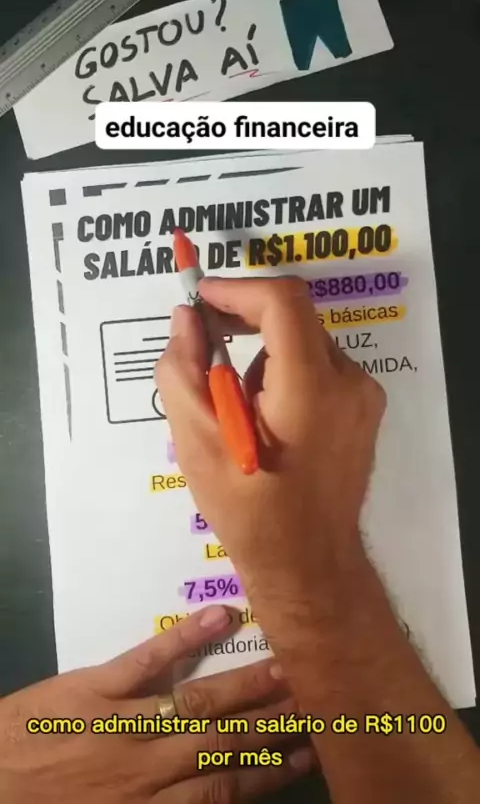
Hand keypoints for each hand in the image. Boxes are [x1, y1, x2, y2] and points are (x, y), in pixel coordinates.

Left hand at [0, 606, 312, 802]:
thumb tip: (212, 794)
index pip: (224, 789)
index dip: (269, 772)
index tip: (307, 754)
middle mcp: (148, 766)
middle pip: (224, 741)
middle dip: (274, 723)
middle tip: (320, 701)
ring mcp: (124, 721)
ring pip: (198, 702)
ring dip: (247, 686)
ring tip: (290, 668)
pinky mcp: (95, 686)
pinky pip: (148, 660)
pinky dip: (186, 638)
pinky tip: (223, 617)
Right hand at [156, 278, 385, 606]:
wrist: (307, 564)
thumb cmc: (249, 510)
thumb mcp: (197, 444)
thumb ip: (184, 372)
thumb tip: (186, 321)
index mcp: (310, 389)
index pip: (282, 302)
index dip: (237, 290)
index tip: (200, 298)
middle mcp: (349, 382)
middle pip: (293, 319)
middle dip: (244, 324)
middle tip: (205, 351)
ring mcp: (364, 396)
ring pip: (304, 343)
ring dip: (263, 357)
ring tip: (237, 411)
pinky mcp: (365, 409)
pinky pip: (319, 368)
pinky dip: (286, 374)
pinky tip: (266, 421)